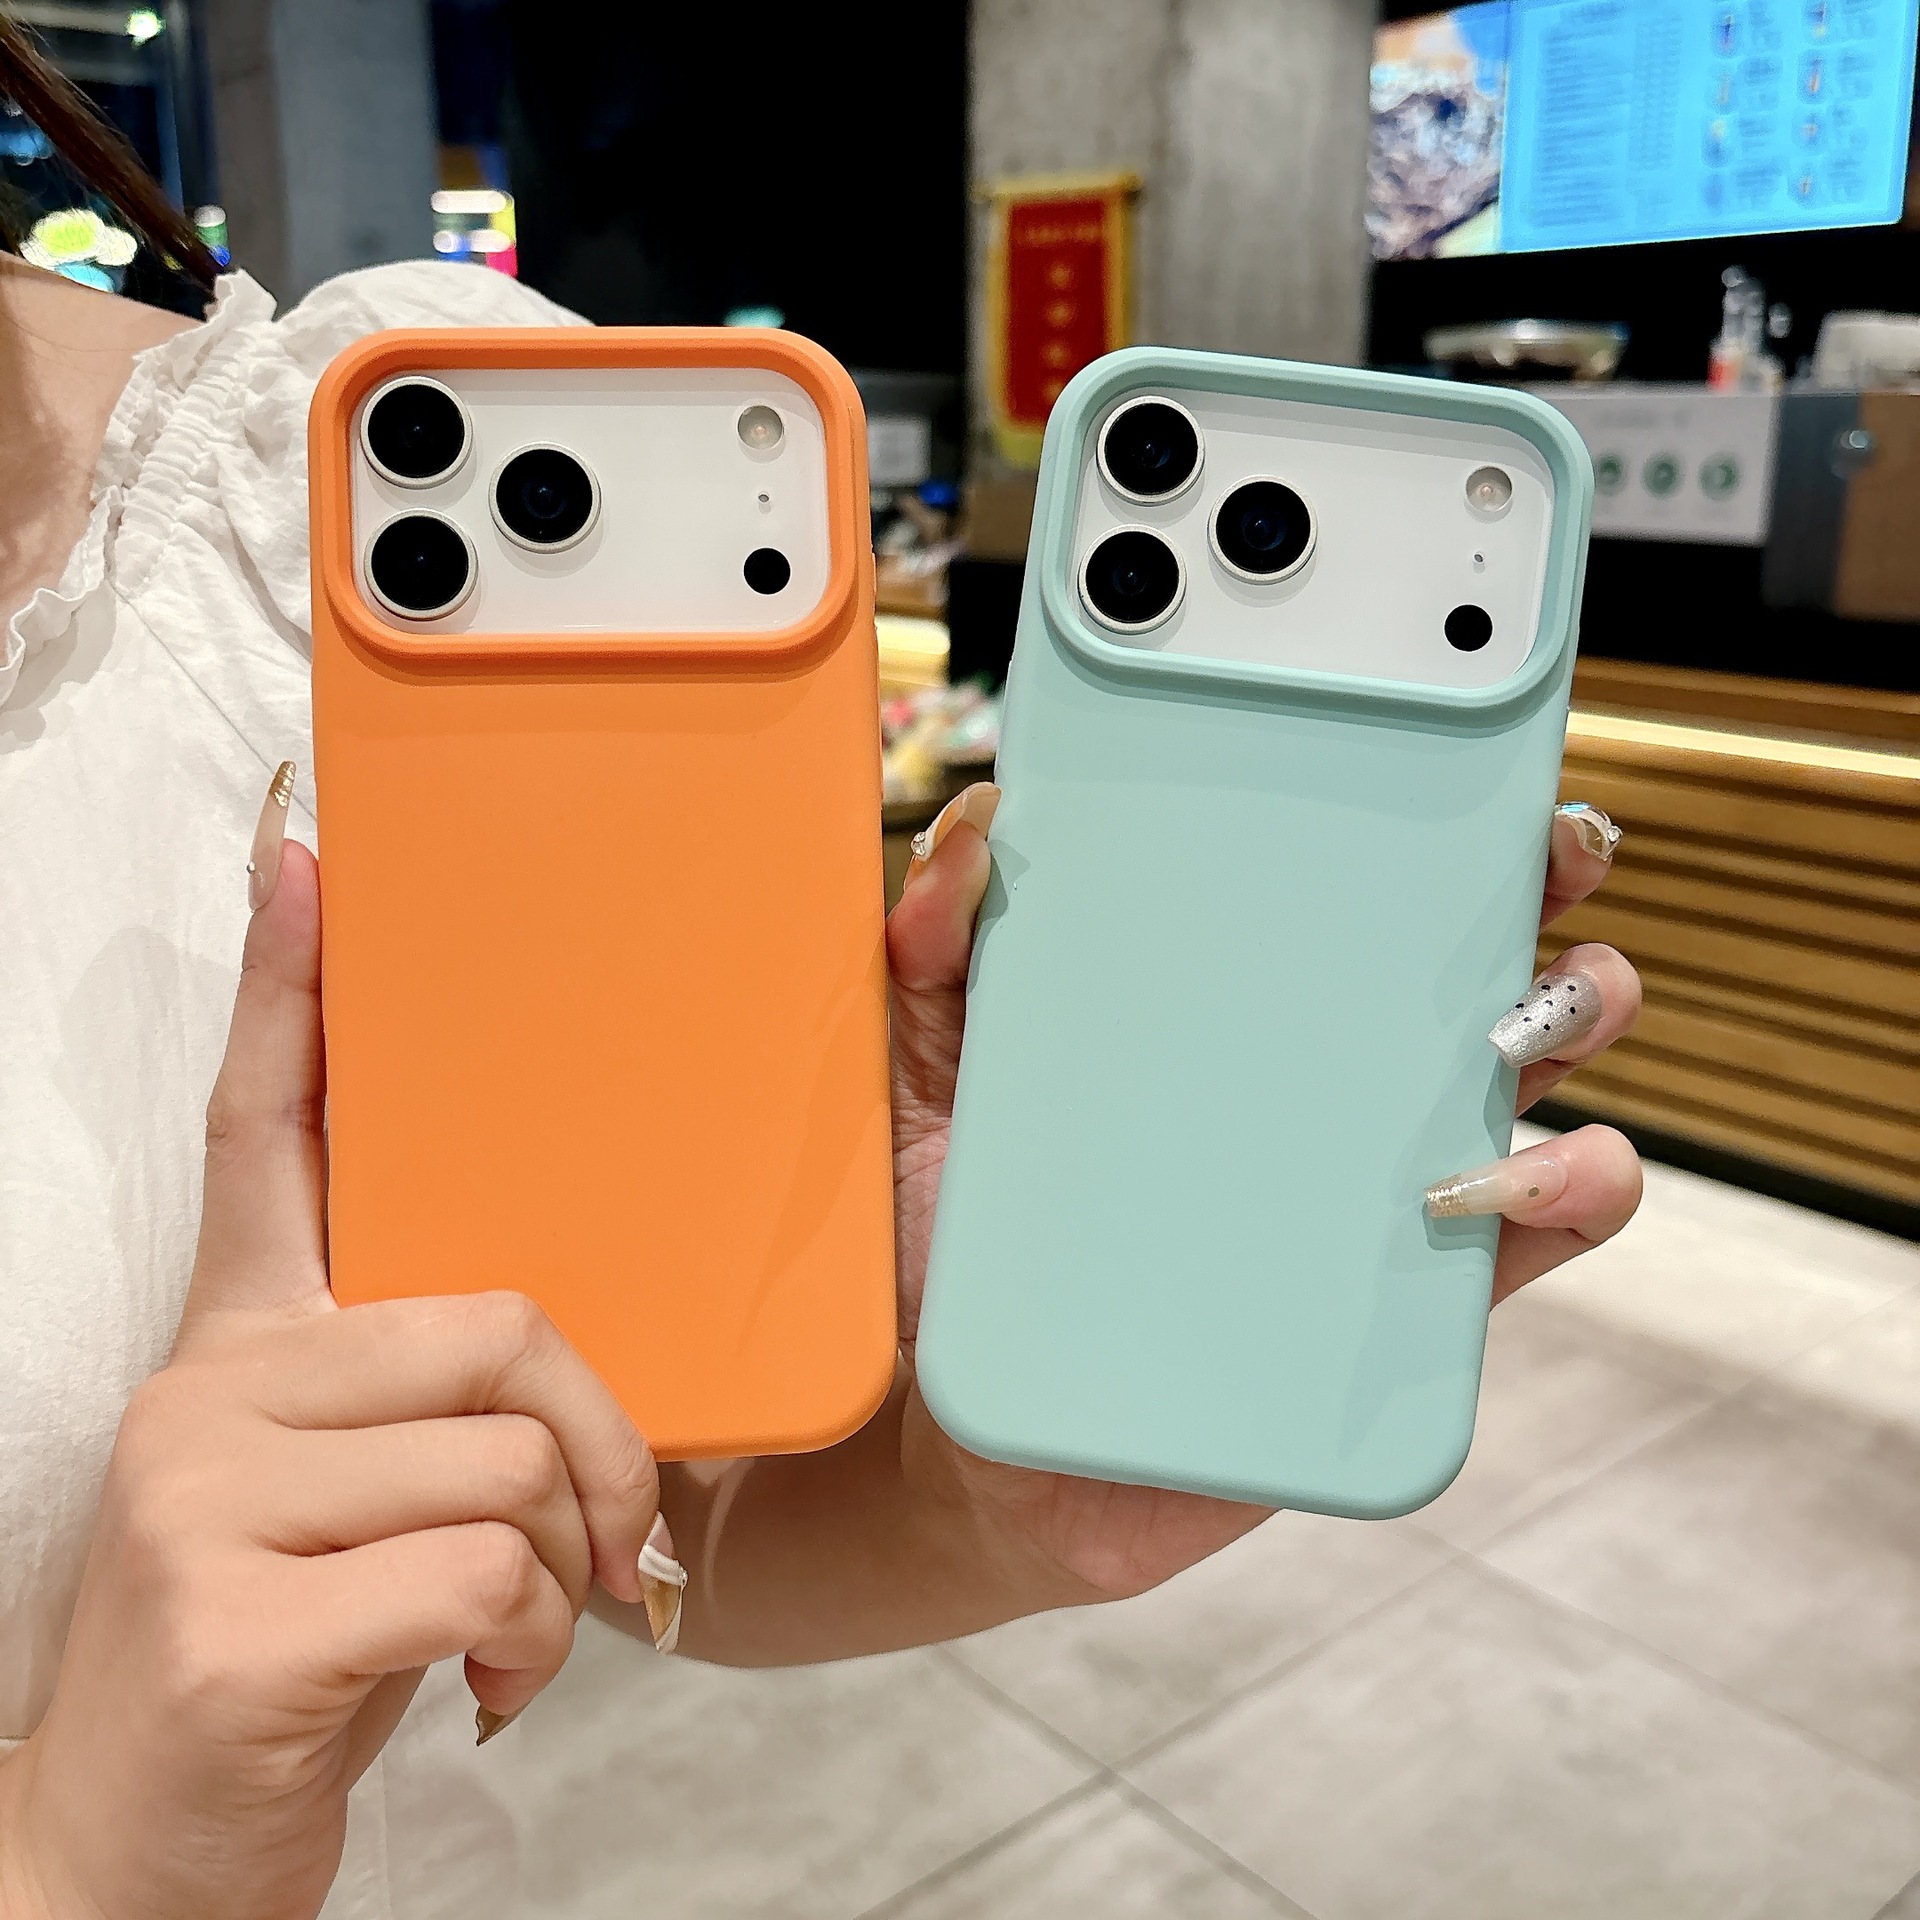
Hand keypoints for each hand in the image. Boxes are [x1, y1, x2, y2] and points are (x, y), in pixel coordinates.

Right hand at [0, 833, 657, 1919]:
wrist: (138, 1851)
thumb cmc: (292, 1651)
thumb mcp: (343, 1497)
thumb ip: (419, 1404)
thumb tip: (551, 1363)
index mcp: (242, 1341)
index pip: (264, 1132)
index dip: (289, 990)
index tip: (308, 859)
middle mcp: (210, 1387)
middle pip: (490, 1316)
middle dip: (594, 1434)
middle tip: (609, 1537)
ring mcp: (205, 1498)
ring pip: (504, 1450)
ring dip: (562, 1563)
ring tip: (530, 1631)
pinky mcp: (236, 1619)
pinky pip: (478, 1569)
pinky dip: (531, 1638)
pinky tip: (494, 1689)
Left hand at [887, 788, 1642, 1602]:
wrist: (976, 1439)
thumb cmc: (967, 1245)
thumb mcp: (929, 1087)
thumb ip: (933, 963)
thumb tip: (972, 831)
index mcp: (1233, 1015)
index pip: (1348, 899)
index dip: (1425, 822)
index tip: (1466, 760)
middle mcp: (1326, 1093)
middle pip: (1473, 968)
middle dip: (1544, 893)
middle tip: (1550, 860)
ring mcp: (1374, 1201)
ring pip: (1531, 1089)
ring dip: (1576, 1025)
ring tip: (1528, 1021)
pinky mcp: (1396, 1318)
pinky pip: (1520, 1251)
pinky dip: (1564, 1200)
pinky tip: (1515, 1177)